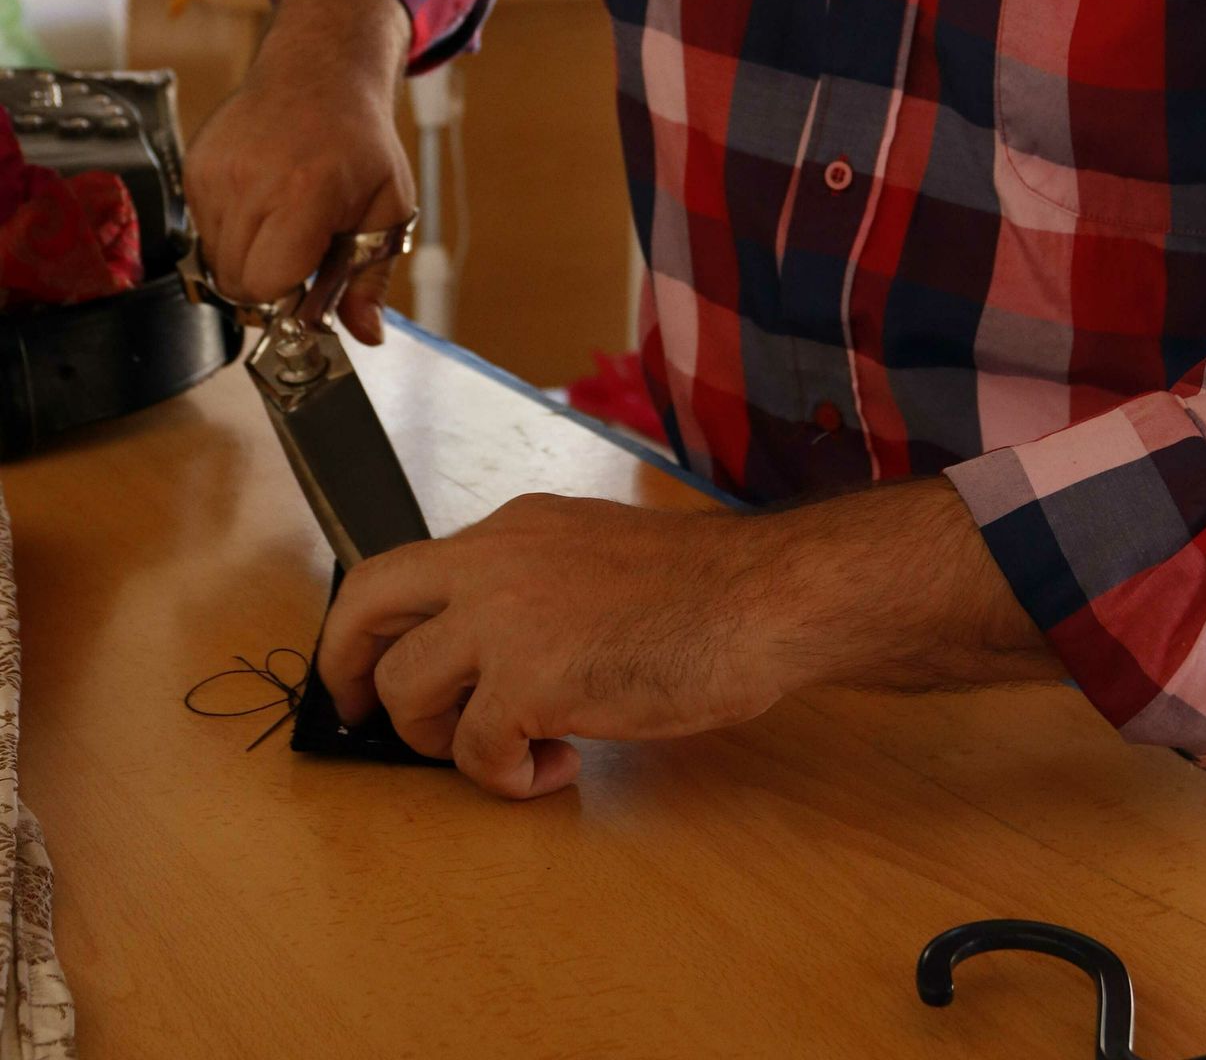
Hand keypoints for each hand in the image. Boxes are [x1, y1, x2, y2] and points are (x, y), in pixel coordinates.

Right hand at [184, 0, 413, 343]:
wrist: (320, 73)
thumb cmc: (359, 141)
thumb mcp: (388, 208)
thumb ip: (372, 278)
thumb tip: (366, 335)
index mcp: (304, 194)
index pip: (266, 285)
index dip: (286, 298)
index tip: (307, 290)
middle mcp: (250, 182)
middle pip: (235, 282)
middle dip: (267, 284)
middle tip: (298, 259)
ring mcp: (214, 173)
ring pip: (213, 261)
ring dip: (246, 259)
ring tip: (282, 224)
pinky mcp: (193, 167)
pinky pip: (201, 230)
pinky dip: (229, 231)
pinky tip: (260, 203)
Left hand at [315, 495, 779, 798]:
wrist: (758, 600)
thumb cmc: (703, 588)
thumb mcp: (594, 555)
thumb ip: (535, 583)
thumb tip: (491, 646)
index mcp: (512, 530)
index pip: (403, 566)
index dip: (369, 624)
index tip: (369, 665)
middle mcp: (492, 561)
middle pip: (366, 608)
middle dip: (344, 671)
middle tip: (363, 719)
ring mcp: (505, 619)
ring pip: (404, 690)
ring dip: (440, 740)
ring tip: (509, 751)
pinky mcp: (529, 682)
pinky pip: (474, 752)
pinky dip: (507, 778)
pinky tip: (559, 767)